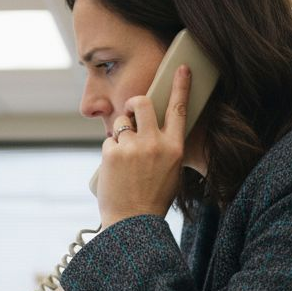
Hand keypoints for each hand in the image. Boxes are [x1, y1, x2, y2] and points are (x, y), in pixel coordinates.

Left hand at [97, 65, 190, 228]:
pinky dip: (110, 151)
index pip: (179, 109)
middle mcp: (155, 143)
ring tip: (125, 160)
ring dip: (121, 135)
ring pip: (121, 123)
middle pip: (141, 102)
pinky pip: (109, 140)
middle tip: (130, 116)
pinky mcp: (112, 152)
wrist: (132, 222)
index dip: (181, 86)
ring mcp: (133, 146)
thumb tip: (151, 127)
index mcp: (175, 148)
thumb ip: (164, 147)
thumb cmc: (152, 198)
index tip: (182, 68)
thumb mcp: (171, 171)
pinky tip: (116, 170)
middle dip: (133, 104)